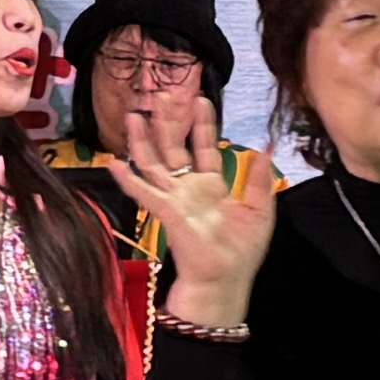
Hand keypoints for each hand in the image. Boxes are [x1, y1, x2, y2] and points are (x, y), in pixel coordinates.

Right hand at [120, 93, 275, 313]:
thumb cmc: (240, 253)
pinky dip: (128, 178)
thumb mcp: (259, 211)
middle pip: (172, 149)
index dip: (202, 125)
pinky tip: (113, 162)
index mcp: (211, 187)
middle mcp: (188, 189)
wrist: (224, 282)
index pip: (204, 148)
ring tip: (132, 116)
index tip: (200, 100)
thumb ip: (259, 180)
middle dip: (165, 124)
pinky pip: (144, 191)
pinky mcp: (166, 212)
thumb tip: (266, 148)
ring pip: (153, 164)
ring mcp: (174, 199)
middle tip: (159, 97)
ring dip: (141, 140)